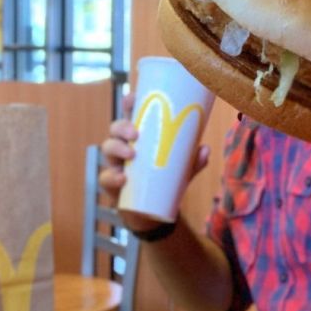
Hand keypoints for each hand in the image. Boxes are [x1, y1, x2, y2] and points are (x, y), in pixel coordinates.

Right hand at [99, 92, 210, 231]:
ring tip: (131, 155)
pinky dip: (113, 177)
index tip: (132, 97)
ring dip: (117, 148)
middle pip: (115, 129)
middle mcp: (123, 146)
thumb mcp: (182, 171)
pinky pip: (105, 178)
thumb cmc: (165, 181)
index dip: (129, 103)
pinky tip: (123, 178)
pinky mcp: (110, 184)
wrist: (152, 213)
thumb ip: (194, 161)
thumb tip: (204, 149)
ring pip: (107, 148)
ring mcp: (114, 164)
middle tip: (136, 134)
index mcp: (139, 137)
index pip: (131, 114)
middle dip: (122, 127)